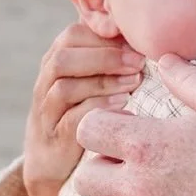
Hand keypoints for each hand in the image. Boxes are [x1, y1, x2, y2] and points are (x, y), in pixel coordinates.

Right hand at [23, 23, 143, 195]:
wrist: (53, 161)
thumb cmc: (85, 111)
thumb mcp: (93, 79)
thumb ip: (111, 56)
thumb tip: (150, 34)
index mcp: (57, 61)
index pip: (72, 35)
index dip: (104, 36)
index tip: (136, 42)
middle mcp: (46, 82)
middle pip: (64, 58)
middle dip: (105, 57)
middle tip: (139, 62)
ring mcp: (47, 111)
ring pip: (64, 87)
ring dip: (103, 81)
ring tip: (135, 82)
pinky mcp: (54, 137)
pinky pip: (70, 118)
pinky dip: (97, 109)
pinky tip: (123, 105)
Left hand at [74, 56, 195, 195]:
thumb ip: (191, 77)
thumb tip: (164, 62)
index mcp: (148, 148)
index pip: (88, 130)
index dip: (103, 122)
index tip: (128, 123)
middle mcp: (138, 193)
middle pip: (86, 180)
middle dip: (104, 166)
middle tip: (140, 159)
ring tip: (177, 189)